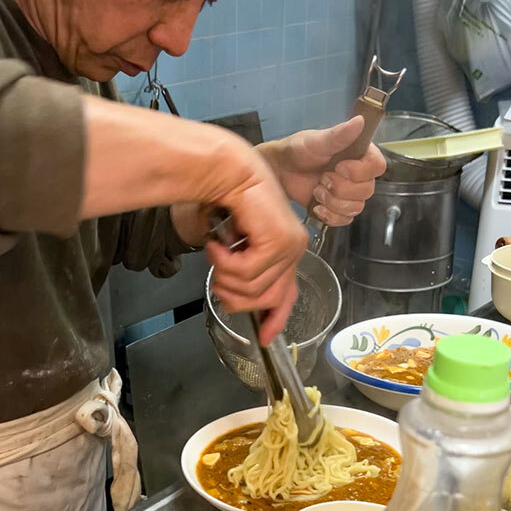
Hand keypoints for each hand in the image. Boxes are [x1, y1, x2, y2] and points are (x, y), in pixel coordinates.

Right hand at [171, 144, 307, 344]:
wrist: (226, 171)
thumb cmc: (225, 203)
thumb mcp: (235, 247)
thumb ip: (244, 271)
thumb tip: (238, 301)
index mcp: (288, 252)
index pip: (288, 296)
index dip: (275, 319)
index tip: (263, 339)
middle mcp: (294, 250)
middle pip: (267, 300)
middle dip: (235, 296)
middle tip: (217, 277)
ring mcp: (289, 246)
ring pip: (252, 288)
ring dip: (224, 274)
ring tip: (216, 252)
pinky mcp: (278, 241)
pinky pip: (245, 273)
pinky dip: (224, 262)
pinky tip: (219, 243)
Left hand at [259, 116, 385, 225]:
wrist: (282, 171)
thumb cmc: (299, 151)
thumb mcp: (317, 141)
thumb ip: (339, 134)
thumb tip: (359, 121)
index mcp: (359, 154)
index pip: (377, 166)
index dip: (360, 171)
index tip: (339, 167)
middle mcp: (359, 174)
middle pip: (367, 190)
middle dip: (341, 188)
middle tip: (322, 178)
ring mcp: (350, 193)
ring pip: (356, 207)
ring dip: (333, 201)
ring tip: (317, 190)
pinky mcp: (339, 209)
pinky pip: (345, 219)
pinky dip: (330, 215)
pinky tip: (317, 205)